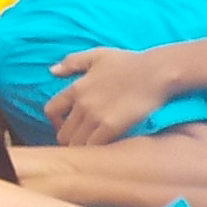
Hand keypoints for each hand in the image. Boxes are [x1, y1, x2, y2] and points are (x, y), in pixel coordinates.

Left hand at [46, 48, 179, 147]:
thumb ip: (72, 62)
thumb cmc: (130, 63)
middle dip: (69, 139)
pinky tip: (105, 149)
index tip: (66, 125)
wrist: (156, 72)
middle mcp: (82, 104)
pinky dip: (96, 151)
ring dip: (83, 148)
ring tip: (93, 147)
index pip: (50, 110)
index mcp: (77, 87)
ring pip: (76, 144)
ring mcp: (96, 117)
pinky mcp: (111, 127)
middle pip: (62, 133)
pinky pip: (94, 147)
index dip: (55, 122)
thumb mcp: (97, 55)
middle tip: (82, 140)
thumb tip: (52, 71)